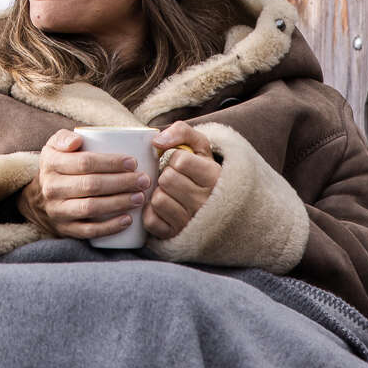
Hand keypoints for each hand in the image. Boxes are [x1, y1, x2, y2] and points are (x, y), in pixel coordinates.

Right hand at [16, 128, 152, 239]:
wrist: (39, 199)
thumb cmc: (60, 167)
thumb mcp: (55, 147)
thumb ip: (65, 137)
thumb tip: (78, 140)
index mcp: (50, 163)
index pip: (84, 162)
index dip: (111, 162)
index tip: (133, 162)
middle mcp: (51, 188)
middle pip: (91, 185)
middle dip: (122, 182)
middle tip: (143, 181)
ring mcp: (57, 210)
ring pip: (90, 207)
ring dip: (119, 203)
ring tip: (139, 198)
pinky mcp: (64, 229)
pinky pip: (88, 230)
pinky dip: (110, 227)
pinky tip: (128, 220)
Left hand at [143, 122, 221, 238]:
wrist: (216, 206)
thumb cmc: (201, 171)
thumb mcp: (199, 146)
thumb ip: (181, 132)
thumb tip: (157, 141)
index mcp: (214, 177)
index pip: (180, 161)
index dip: (174, 158)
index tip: (180, 163)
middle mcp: (206, 202)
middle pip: (167, 179)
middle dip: (165, 175)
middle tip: (173, 178)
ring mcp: (191, 221)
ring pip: (158, 199)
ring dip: (158, 193)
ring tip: (169, 193)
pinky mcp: (175, 235)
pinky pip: (150, 220)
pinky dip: (151, 212)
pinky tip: (163, 208)